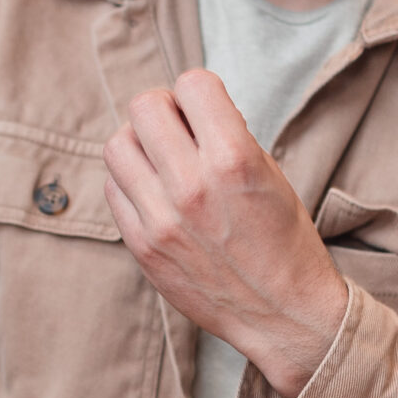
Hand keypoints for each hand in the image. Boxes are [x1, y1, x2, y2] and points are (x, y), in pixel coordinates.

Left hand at [103, 70, 348, 397]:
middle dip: (164, 110)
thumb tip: (186, 109)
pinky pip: (113, 190)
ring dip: (138, 143)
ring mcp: (161, 220)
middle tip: (179, 130)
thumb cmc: (283, 240)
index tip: (206, 112)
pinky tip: (155, 193)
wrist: (282, 313)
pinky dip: (130, 182)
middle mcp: (192, 187)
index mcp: (234, 160)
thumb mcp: (269, 174)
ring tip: (162, 161)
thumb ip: (226, 136)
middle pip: (144, 107)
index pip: (192, 83)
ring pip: (117, 145)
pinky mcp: (142, 247)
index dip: (199, 93)